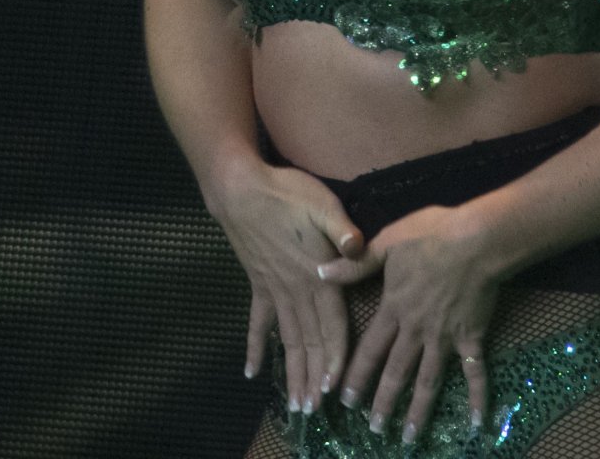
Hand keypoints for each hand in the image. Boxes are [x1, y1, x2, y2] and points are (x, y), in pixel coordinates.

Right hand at [208, 160, 365, 413]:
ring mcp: (273, 290)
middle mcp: (295, 290)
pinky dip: (254, 346)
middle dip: (312, 378)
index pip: (330, 324)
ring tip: (294, 402)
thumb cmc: (286, 193)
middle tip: (313, 411)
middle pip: (308, 341)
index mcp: (316, 275)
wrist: (240, 189)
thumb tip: (359, 246)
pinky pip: (257, 322)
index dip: (334, 356)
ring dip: (290, 372)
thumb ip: (342, 229)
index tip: (334, 387)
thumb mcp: (322, 204)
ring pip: (286, 339)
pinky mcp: (258, 284)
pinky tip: (250, 371)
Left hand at [318, 204, 496, 444]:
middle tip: (374, 429)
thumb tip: (318, 271)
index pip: (370, 350)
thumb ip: (355, 265)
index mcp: (394, 308)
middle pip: (396, 372)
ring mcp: (445, 337)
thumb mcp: (387, 243)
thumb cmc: (431, 235)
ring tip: (409, 437)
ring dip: (418, 411)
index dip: (356, 376)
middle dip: (384, 403)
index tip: (344, 401)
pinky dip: (477, 398)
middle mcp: (416, 330)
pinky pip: (475, 373)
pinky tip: (477, 422)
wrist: (477, 239)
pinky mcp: (471, 337)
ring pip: (428, 380)